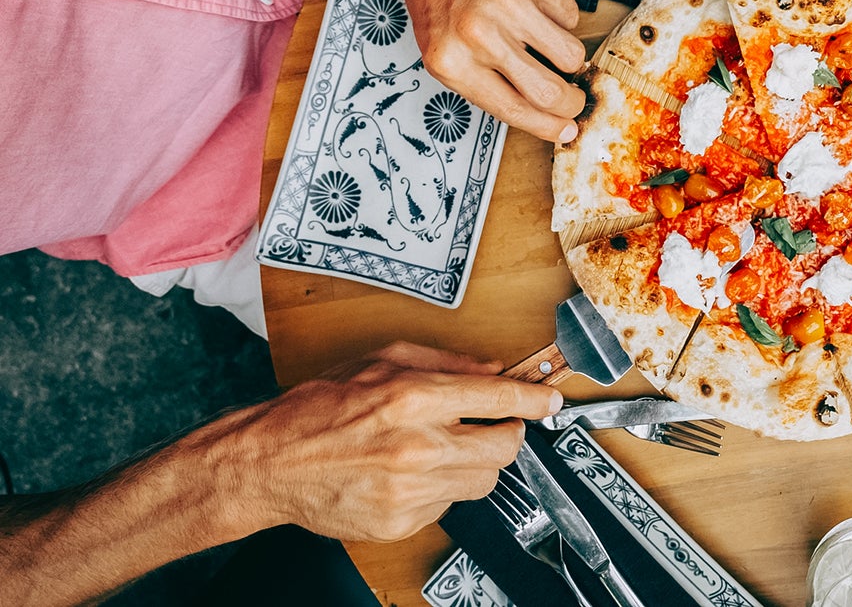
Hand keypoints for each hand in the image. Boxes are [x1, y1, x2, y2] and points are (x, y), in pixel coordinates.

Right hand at [223, 342, 562, 542]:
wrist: (269, 464)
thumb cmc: (318, 408)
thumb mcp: (382, 361)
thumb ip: (445, 363)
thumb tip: (492, 371)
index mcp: (414, 399)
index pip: (499, 399)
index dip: (534, 400)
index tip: (550, 401)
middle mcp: (418, 447)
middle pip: (504, 449)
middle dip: (508, 434)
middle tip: (495, 425)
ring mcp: (411, 491)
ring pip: (483, 481)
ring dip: (475, 463)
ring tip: (441, 447)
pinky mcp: (401, 523)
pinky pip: (449, 505)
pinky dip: (442, 488)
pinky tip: (410, 473)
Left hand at [388, 0, 586, 141]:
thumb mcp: (443, 51)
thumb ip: (485, 84)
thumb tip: (541, 114)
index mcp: (453, 62)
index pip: (513, 109)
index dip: (548, 126)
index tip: (566, 130)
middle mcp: (479, 35)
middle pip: (549, 90)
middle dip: (571, 102)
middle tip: (575, 98)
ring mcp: (509, 3)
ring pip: (570, 54)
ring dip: (566, 55)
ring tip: (545, 41)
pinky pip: (569, 15)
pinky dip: (558, 15)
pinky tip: (534, 4)